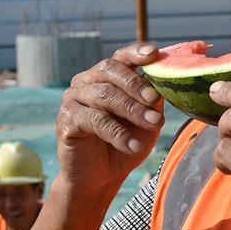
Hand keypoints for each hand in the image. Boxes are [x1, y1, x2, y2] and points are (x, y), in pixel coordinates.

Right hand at [56, 44, 164, 192]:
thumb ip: (152, 101)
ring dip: (133, 110)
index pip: (121, 56)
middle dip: (137, 84)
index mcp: (107, 75)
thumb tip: (163, 84)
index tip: (154, 54)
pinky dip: (118, 133)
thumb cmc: (126, 142)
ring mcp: (73, 99)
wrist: (101, 176)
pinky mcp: (66, 121)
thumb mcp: (146, 120)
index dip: (136, 53)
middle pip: (111, 71)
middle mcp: (87, 81)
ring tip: (154, 125)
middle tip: (155, 99)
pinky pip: (94, 121)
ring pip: (104, 95)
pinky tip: (133, 146)